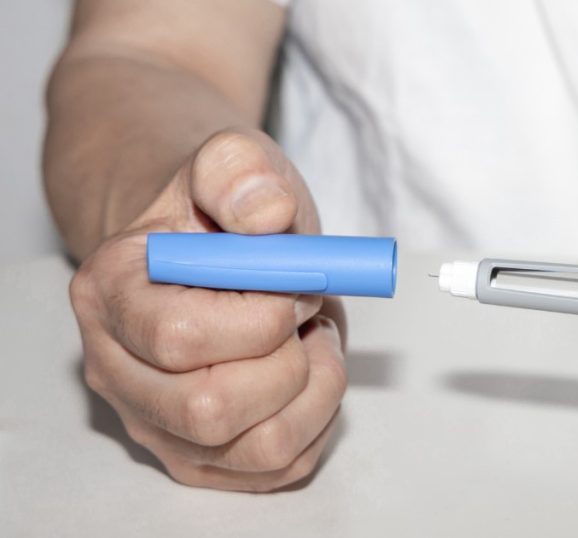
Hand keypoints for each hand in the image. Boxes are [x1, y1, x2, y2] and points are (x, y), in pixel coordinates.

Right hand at [70, 129, 346, 490]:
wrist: (215, 243)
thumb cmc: (221, 211)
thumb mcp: (232, 163)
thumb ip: (240, 172)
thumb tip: (266, 216)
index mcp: (109, 294)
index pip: (180, 338)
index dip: (262, 314)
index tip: (297, 281)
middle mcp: (118, 371)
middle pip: (211, 410)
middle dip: (290, 360)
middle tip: (307, 311)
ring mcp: (157, 424)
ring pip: (258, 448)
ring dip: (317, 390)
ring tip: (312, 338)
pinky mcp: (203, 455)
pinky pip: (282, 465)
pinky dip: (320, 417)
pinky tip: (309, 369)